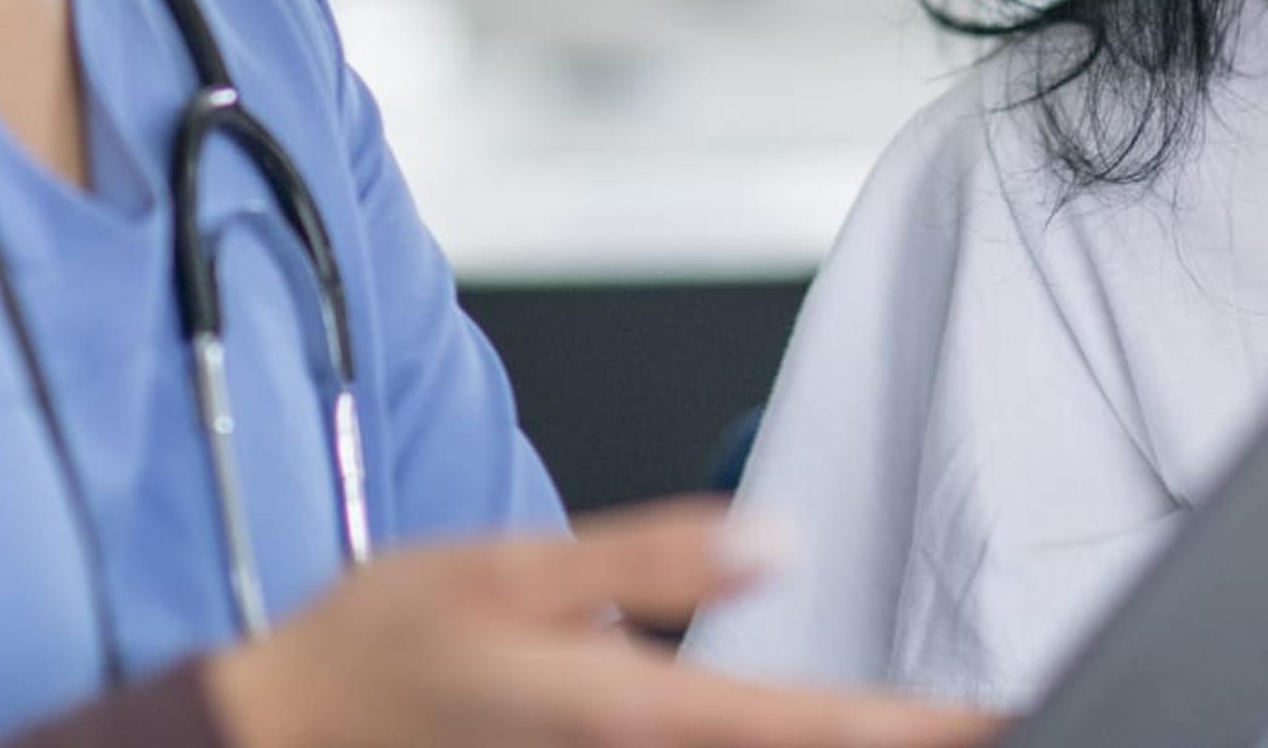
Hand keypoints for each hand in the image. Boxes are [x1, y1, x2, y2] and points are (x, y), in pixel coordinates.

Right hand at [203, 499, 999, 747]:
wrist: (279, 735)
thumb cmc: (384, 649)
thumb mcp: (513, 568)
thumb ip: (650, 559)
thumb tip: (773, 541)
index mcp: (629, 713)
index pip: (807, 728)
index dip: (910, 729)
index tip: (988, 717)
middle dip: (889, 747)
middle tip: (981, 723)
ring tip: (912, 728)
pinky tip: (802, 736)